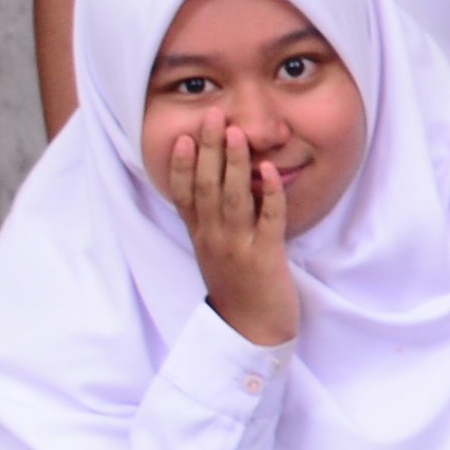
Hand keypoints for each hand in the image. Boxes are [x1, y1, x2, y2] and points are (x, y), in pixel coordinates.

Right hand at [162, 119, 297, 345]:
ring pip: (233, 198)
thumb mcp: (215, 254)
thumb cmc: (238, 290)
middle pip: (206, 188)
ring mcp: (238, 247)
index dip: (180, 166)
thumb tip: (216, 189)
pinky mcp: (266, 258)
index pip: (184, 195)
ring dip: (234, 164)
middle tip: (211, 115)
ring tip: (234, 133)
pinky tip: (270, 170)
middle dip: (208, 150)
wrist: (251, 334)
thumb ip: (213, 224)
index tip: (180, 137)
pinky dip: (270, 194)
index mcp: (201, 237)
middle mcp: (214, 239)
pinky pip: (269, 220)